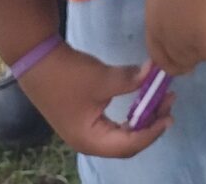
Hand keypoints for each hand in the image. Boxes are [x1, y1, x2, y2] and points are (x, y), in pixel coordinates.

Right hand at [22, 44, 173, 159]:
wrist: (36, 58)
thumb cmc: (68, 74)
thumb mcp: (102, 78)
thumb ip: (130, 80)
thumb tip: (154, 73)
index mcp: (90, 140)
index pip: (128, 146)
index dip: (151, 132)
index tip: (169, 114)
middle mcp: (88, 141)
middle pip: (126, 142)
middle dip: (149, 123)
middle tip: (168, 103)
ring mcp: (84, 130)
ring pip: (121, 132)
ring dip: (140, 116)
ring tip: (159, 99)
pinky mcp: (83, 116)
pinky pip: (113, 123)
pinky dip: (129, 112)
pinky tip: (139, 99)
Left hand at [143, 0, 205, 78]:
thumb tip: (186, 1)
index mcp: (151, 17)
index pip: (157, 53)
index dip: (174, 54)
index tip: (193, 40)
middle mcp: (162, 35)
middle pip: (178, 64)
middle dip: (196, 49)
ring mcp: (181, 42)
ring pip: (201, 58)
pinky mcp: (203, 44)